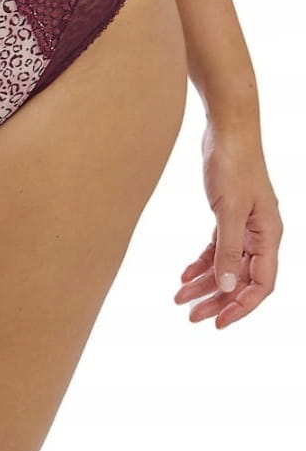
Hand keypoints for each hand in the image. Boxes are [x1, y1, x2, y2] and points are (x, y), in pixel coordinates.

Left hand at [174, 119, 282, 328]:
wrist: (226, 127)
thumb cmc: (233, 163)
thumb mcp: (229, 210)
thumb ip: (229, 250)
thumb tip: (226, 288)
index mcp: (269, 235)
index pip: (261, 284)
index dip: (241, 307)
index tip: (218, 322)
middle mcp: (260, 233)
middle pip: (242, 279)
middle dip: (217, 299)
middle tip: (192, 316)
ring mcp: (245, 224)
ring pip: (227, 264)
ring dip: (205, 283)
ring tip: (180, 299)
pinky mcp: (229, 213)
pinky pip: (217, 247)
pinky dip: (202, 262)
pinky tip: (184, 275)